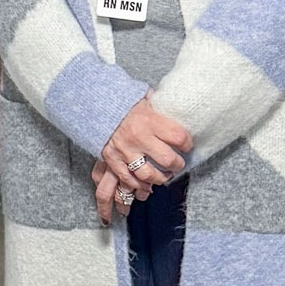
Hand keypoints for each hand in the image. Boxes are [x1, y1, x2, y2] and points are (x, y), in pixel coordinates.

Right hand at [92, 96, 191, 224]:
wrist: (97, 105)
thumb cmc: (126, 103)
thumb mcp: (146, 99)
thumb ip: (162, 109)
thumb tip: (179, 113)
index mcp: (149, 120)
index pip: (179, 137)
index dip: (187, 144)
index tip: (186, 145)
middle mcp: (138, 136)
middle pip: (167, 160)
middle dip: (177, 165)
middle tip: (177, 164)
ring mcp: (124, 150)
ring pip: (149, 175)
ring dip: (160, 178)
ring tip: (164, 176)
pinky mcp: (112, 159)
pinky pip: (128, 179)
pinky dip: (139, 185)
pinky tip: (146, 186)